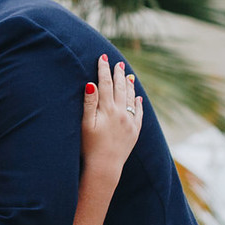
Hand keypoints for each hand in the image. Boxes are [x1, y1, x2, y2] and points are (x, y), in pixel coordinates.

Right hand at [81, 54, 142, 173]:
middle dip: (118, 74)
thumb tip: (91, 83)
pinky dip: (138, 104)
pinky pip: (139, 114)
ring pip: (131, 98)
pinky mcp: (134, 132)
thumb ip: (89, 103)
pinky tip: (138, 98)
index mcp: (108, 110)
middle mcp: (121, 113)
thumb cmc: (90, 147)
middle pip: (120, 88)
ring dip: (129, 85)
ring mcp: (130, 122)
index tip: (102, 58)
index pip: (105, 84)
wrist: (105, 167)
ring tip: (128, 76)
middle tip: (118, 63)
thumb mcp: (86, 124)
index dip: (103, 70)